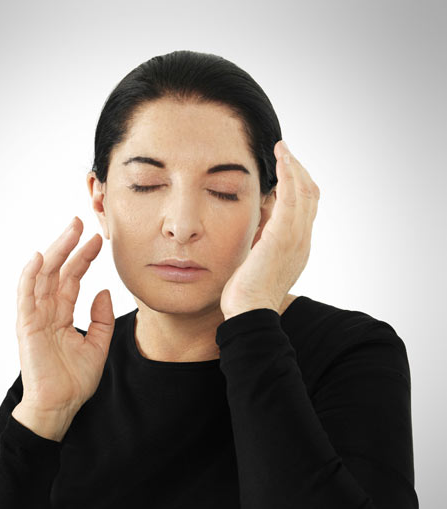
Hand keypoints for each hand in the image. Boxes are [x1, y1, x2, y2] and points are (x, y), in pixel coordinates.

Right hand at [15, 216, 114, 418]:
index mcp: (62, 313)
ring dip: (55, 251)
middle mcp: (47, 310)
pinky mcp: (27, 325)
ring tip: (69, 230)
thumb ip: (102, 318)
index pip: (72, 278)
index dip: (84, 257)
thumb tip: (105, 292)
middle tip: (80, 221)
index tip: (98, 239)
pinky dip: (30, 276)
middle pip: (57, 271)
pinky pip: (26, 296)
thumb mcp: (98, 345)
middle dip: (69, 245)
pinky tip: (40, 257)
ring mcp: (35, 316)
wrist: (61, 405)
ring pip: (43, 276)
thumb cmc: (75, 380)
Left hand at [220, 140, 319, 318]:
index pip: (305, 209)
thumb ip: (261, 240)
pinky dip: (288, 174)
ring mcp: (295, 238)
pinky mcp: (282, 235)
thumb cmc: (246, 293)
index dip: (299, 187)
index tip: (286, 170)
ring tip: (282, 149)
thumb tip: (257, 220)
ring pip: (303, 192)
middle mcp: (302, 240)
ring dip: (293, 166)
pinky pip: (290, 197)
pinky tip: (281, 158)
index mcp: (297, 247)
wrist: (248, 312)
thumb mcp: (257, 261)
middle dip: (298, 171)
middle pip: (309, 196)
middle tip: (285, 154)